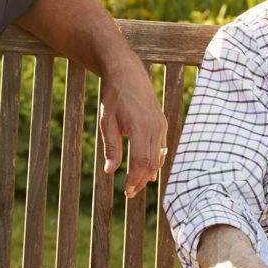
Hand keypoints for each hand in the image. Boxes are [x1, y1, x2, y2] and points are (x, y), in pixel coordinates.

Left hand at [98, 57, 166, 197]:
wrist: (127, 73)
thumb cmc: (114, 96)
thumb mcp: (107, 122)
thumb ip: (111, 147)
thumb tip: (110, 171)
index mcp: (140, 127)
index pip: (141, 161)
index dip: (135, 179)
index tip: (126, 192)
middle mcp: (155, 127)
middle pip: (151, 163)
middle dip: (141, 180)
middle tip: (129, 194)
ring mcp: (160, 125)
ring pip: (158, 157)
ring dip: (148, 173)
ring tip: (136, 185)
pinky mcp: (161, 123)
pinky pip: (160, 147)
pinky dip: (154, 161)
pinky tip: (148, 171)